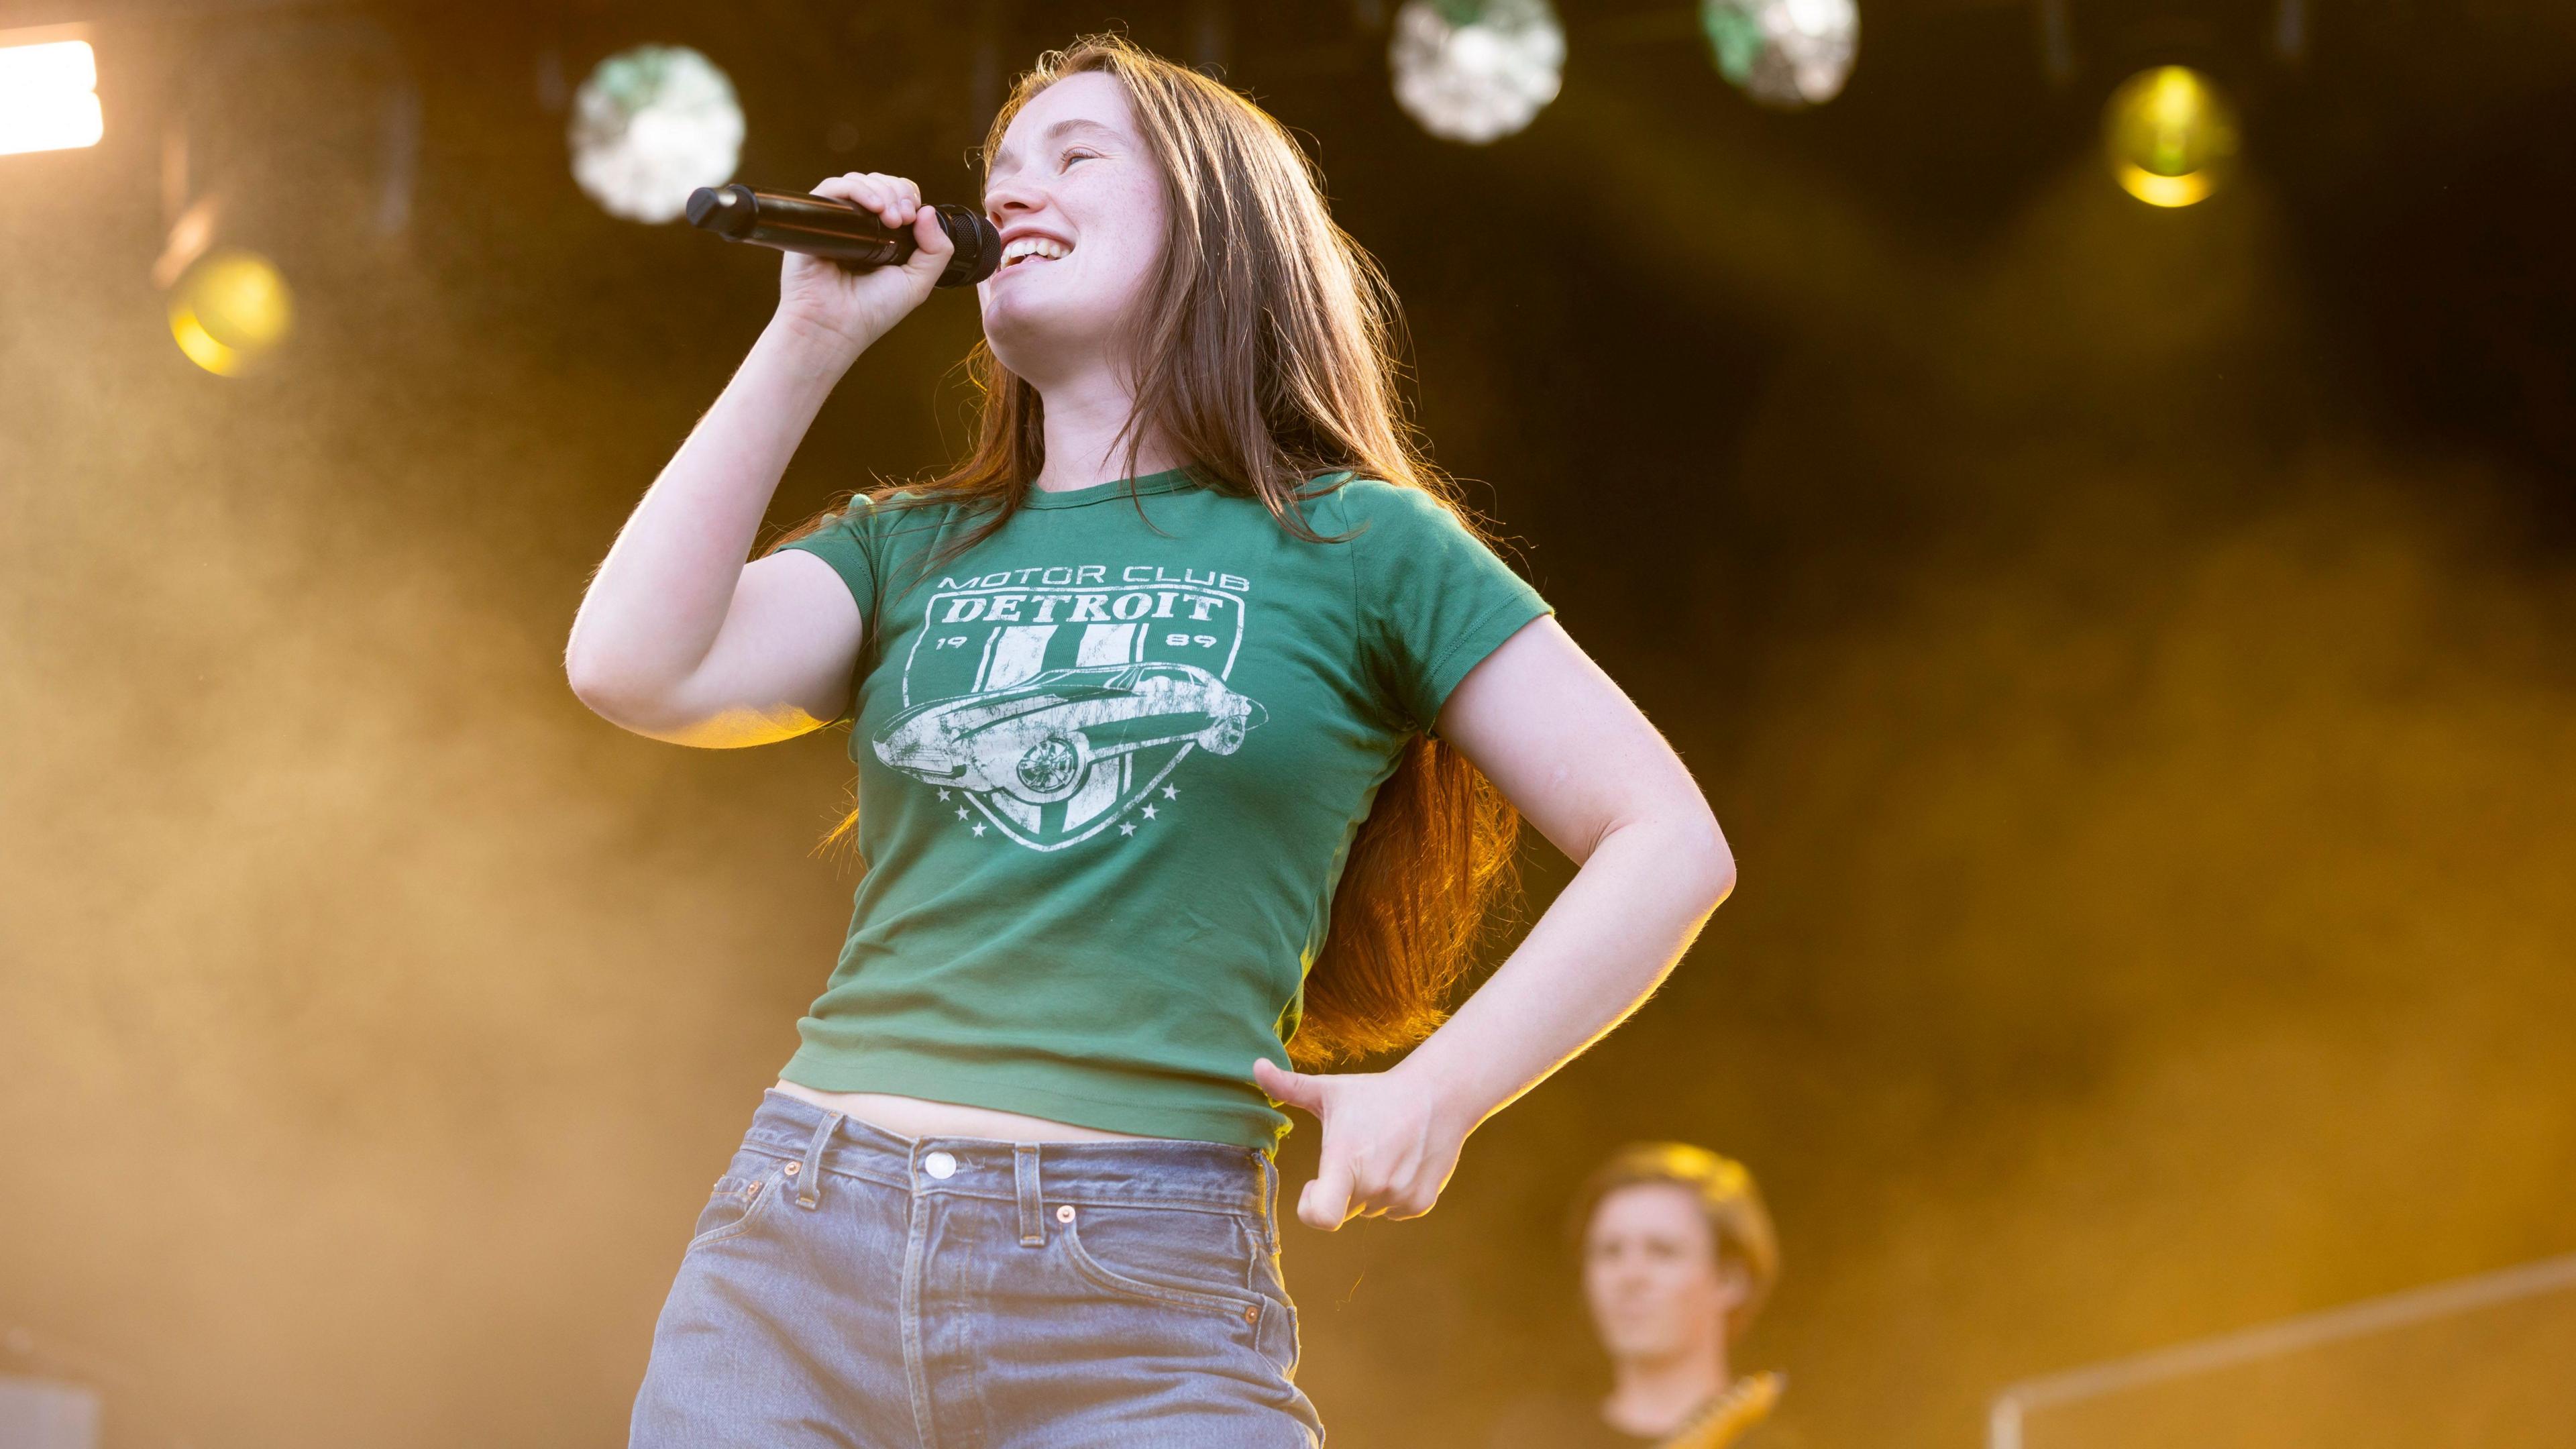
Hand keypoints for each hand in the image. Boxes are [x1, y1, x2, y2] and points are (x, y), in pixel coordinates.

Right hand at [774, 171, 955, 359]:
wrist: (834, 327)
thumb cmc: (870, 311)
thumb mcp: (917, 283)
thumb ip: (936, 251)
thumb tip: (929, 211)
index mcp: (881, 236)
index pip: (896, 196)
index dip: (908, 197)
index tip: (915, 216)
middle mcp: (858, 225)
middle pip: (879, 183)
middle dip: (898, 192)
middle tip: (904, 217)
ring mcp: (835, 221)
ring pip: (858, 181)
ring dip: (882, 190)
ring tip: (892, 217)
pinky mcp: (814, 220)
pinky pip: (832, 189)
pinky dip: (856, 189)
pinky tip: (874, 206)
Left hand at [1254, 1058, 1472, 1230]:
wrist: (1439, 1095)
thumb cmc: (1377, 1093)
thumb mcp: (1330, 1090)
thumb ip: (1288, 1086)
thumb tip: (1255, 1065)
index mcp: (1345, 1161)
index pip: (1321, 1217)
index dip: (1309, 1207)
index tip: (1313, 1184)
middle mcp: (1373, 1185)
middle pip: (1343, 1208)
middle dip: (1342, 1186)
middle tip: (1358, 1150)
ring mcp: (1399, 1197)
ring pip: (1368, 1209)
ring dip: (1368, 1189)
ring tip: (1382, 1150)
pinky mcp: (1421, 1203)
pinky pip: (1394, 1210)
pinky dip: (1393, 1193)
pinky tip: (1401, 1160)